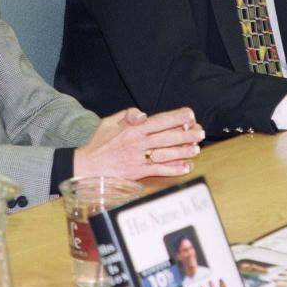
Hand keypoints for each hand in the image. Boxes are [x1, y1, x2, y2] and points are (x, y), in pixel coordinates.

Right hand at [73, 107, 203, 179]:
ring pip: (166, 153)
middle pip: (167, 137)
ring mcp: (139, 158)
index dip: (176, 117)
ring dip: (183, 151)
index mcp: (133, 129)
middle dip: (186, 134)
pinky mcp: (138, 173)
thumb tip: (143, 114)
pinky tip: (186, 167)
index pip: (159, 121)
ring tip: (197, 149)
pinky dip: (174, 169)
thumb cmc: (99, 143)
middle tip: (200, 132)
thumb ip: (128, 114)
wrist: (86, 167)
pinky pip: (159, 170)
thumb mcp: (110, 121)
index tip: (190, 115)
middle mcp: (138, 143)